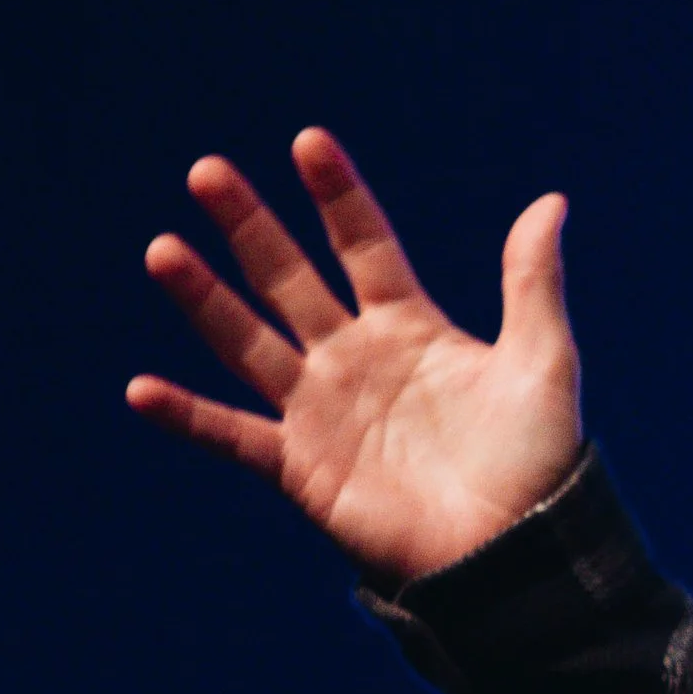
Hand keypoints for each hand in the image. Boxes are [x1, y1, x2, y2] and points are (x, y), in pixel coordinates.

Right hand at [128, 129, 581, 582]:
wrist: (515, 551)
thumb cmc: (538, 460)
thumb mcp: (543, 361)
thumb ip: (532, 282)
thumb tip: (551, 202)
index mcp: (412, 327)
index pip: (364, 245)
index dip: (337, 196)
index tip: (308, 142)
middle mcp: (356, 358)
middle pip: (290, 278)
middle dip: (250, 226)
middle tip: (208, 172)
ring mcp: (323, 410)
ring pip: (248, 342)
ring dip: (204, 299)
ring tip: (162, 249)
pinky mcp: (301, 466)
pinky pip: (232, 434)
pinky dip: (187, 416)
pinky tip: (141, 389)